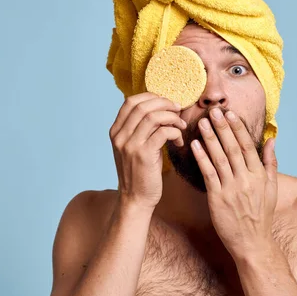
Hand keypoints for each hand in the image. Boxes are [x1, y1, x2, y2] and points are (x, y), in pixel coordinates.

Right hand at [109, 92, 186, 209]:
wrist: (135, 199)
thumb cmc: (139, 172)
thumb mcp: (133, 147)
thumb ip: (139, 128)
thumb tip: (159, 107)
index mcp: (115, 131)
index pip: (130, 101)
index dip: (151, 97)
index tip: (166, 102)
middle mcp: (120, 136)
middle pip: (143, 106)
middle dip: (165, 104)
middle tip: (178, 111)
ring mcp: (130, 145)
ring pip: (154, 117)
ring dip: (172, 118)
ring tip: (180, 126)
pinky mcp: (143, 155)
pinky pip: (163, 132)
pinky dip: (175, 132)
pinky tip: (179, 141)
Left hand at [190, 108, 277, 259]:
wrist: (252, 242)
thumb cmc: (261, 214)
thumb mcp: (271, 188)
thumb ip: (270, 162)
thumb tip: (272, 139)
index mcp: (259, 175)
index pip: (248, 146)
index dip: (238, 128)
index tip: (230, 113)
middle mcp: (246, 180)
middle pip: (232, 148)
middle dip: (222, 128)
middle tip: (213, 111)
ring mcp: (231, 189)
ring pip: (219, 158)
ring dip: (210, 138)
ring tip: (202, 123)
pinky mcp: (218, 199)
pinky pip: (208, 174)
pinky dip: (201, 158)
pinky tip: (194, 146)